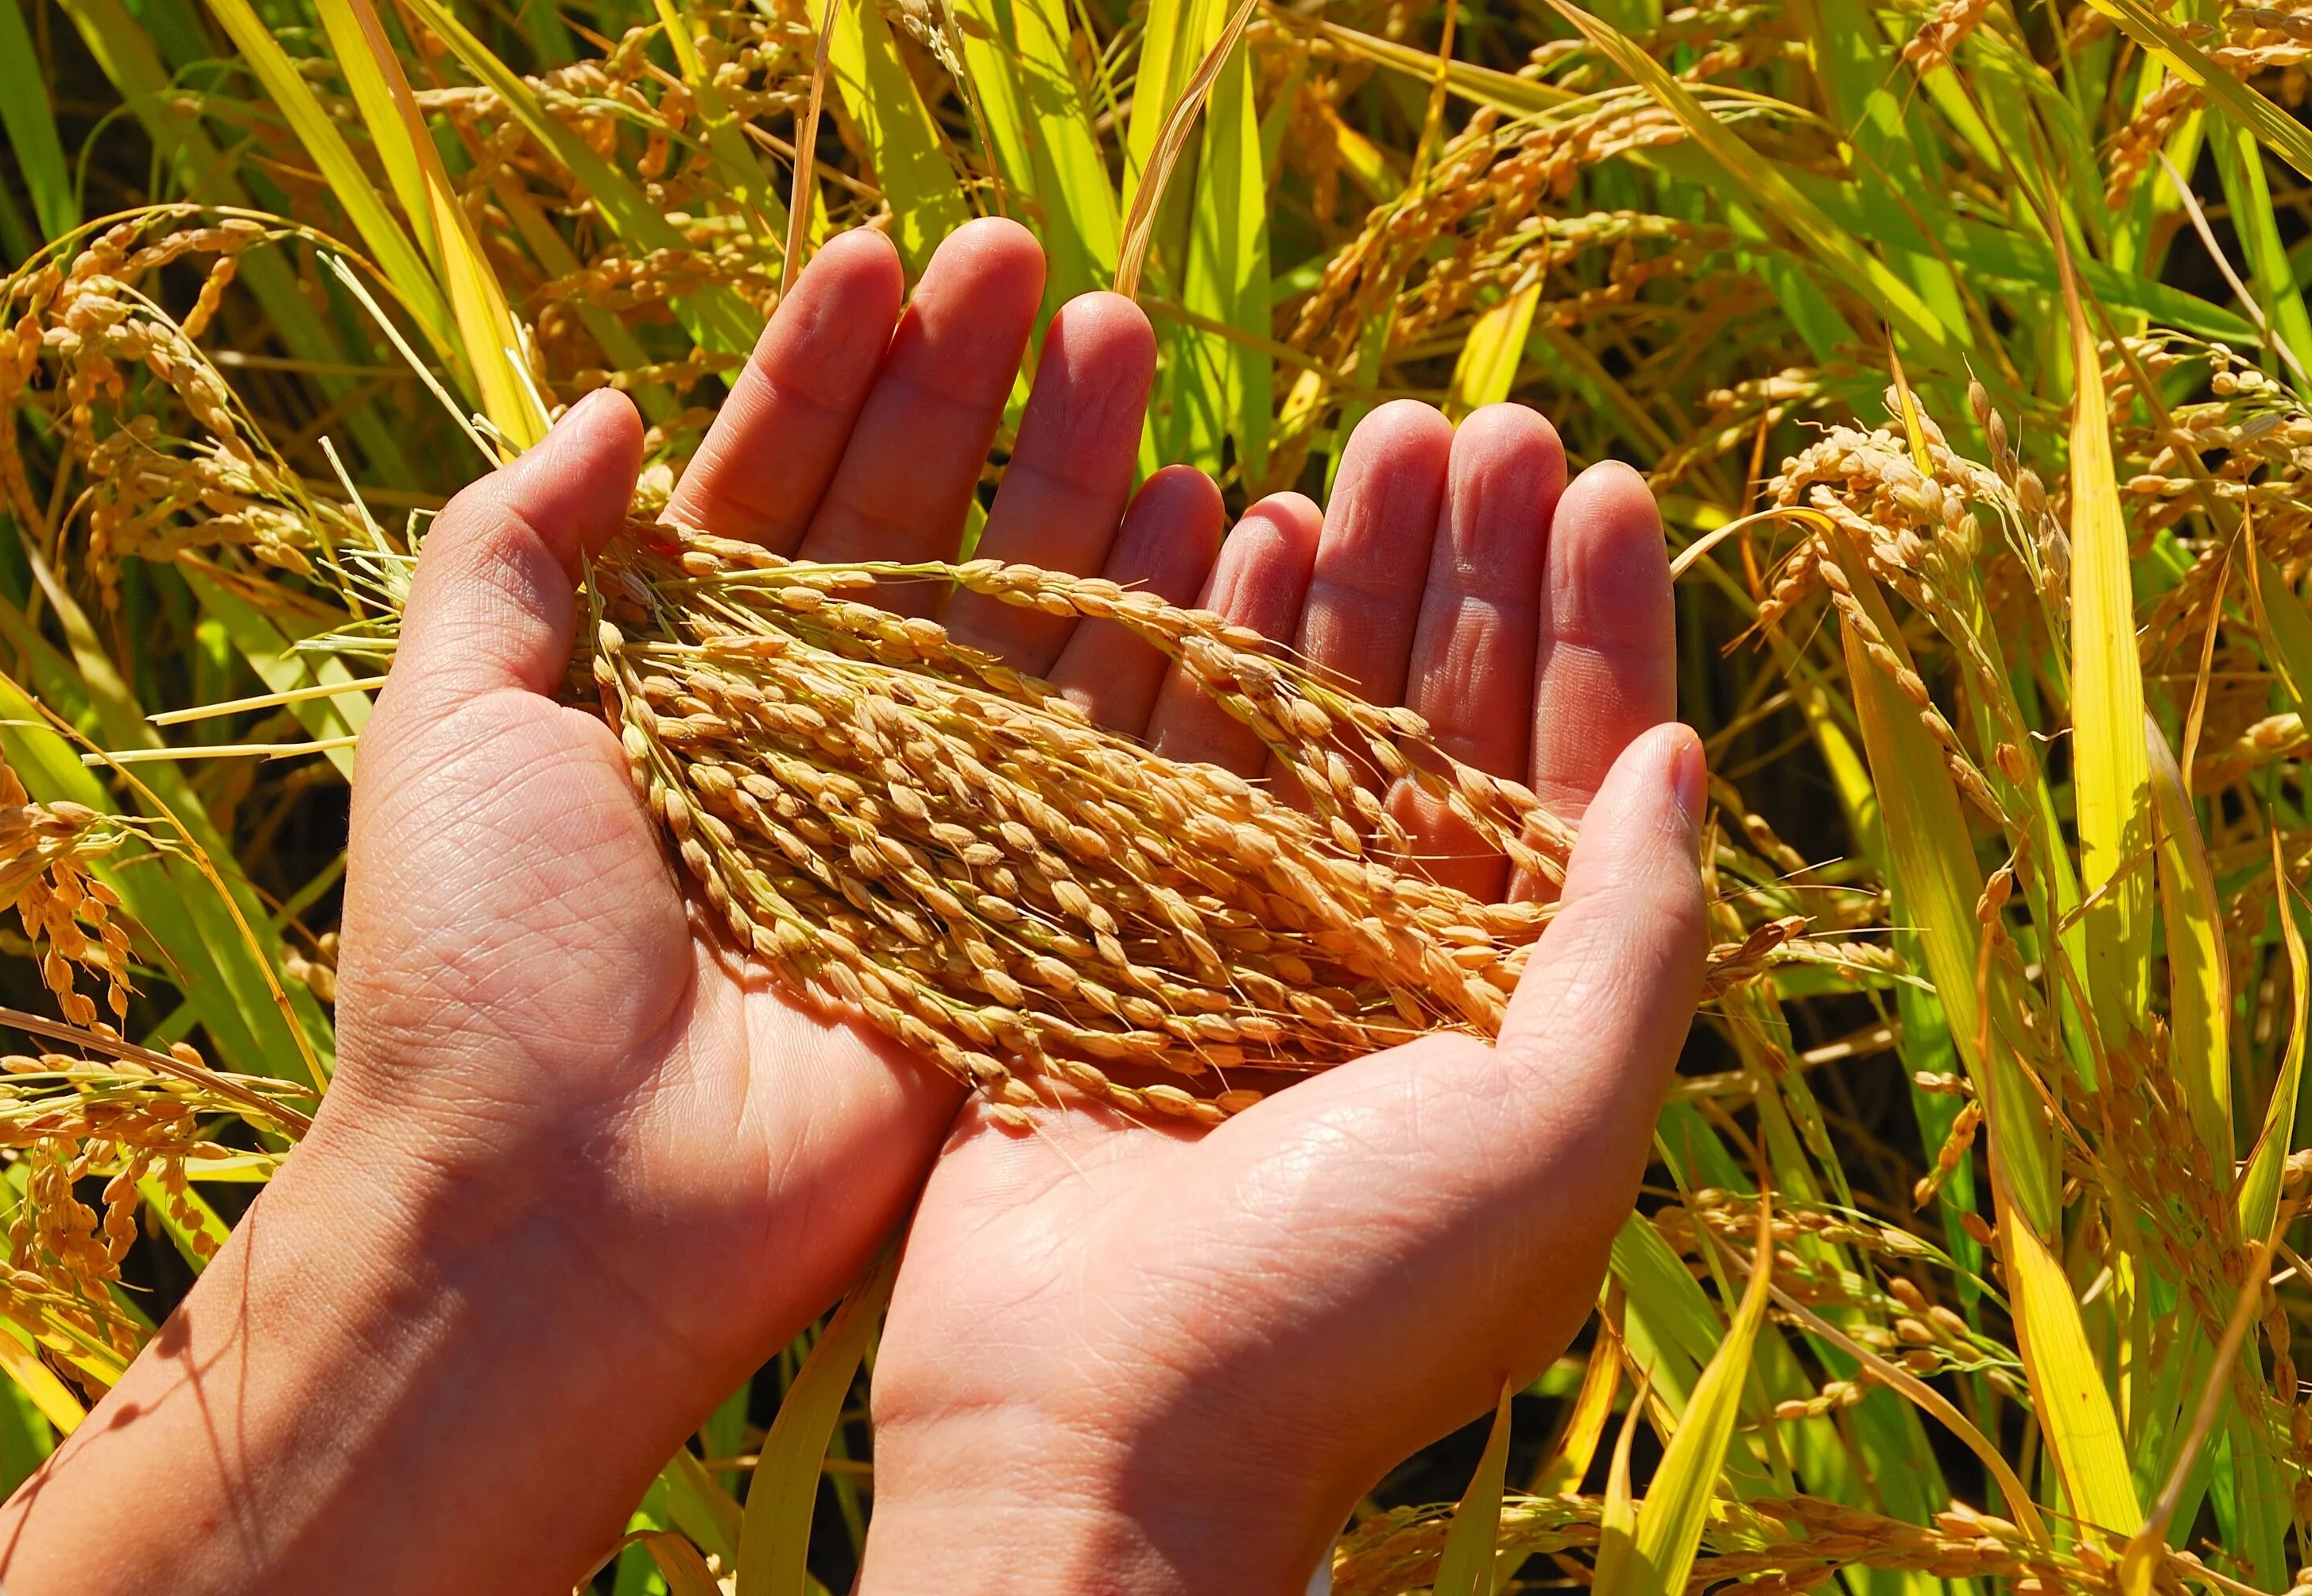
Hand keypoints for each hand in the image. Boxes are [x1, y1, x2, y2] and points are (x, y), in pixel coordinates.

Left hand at [0, 219, 1118, 1594]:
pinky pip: (1099, 745)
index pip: (768, 488)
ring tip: (1126, 341)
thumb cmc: (481, 968)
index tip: (882, 256)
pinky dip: (1152, 632)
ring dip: (1075, 475)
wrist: (565, 1212)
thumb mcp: (447, 723)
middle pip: (910, 529)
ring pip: (1015, 613)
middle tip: (1032, 265)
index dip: (823, 370)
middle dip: (970, 391)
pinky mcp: (1015, 905)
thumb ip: (507, 551)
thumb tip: (600, 402)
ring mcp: (923, 818)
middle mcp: (814, 735)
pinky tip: (1198, 513)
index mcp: (681, 682)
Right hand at [857, 387, 1704, 1590]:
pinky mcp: (1110, 924)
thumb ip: (1630, 948)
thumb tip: (1685, 759)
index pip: (1573, 775)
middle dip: (1471, 569)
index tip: (1597, 476)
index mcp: (1511, 1004)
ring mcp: (1242, 933)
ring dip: (1345, 579)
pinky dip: (1195, 643)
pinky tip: (1226, 531)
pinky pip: (1161, 750)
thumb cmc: (1341, 1307)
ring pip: (1308, 716)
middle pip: (1441, 718)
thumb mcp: (1547, 1137)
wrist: (1087, 1427)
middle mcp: (1385, 954)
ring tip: (1372, 439)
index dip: (1593, 625)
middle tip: (1484, 419)